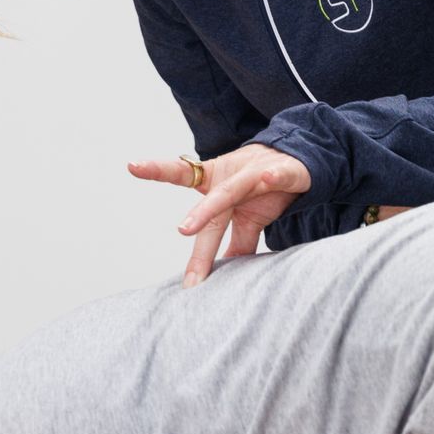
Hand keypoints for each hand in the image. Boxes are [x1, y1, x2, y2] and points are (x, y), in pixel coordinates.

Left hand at [127, 144, 311, 287]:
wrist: (301, 161)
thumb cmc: (265, 190)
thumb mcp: (248, 219)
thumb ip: (236, 243)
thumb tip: (225, 272)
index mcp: (217, 185)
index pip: (183, 176)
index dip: (158, 170)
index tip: (132, 165)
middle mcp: (232, 177)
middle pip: (212, 205)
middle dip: (196, 221)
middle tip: (179, 234)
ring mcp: (257, 172)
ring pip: (233, 191)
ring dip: (214, 207)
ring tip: (190, 226)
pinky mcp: (285, 172)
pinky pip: (280, 176)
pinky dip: (275, 177)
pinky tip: (268, 179)